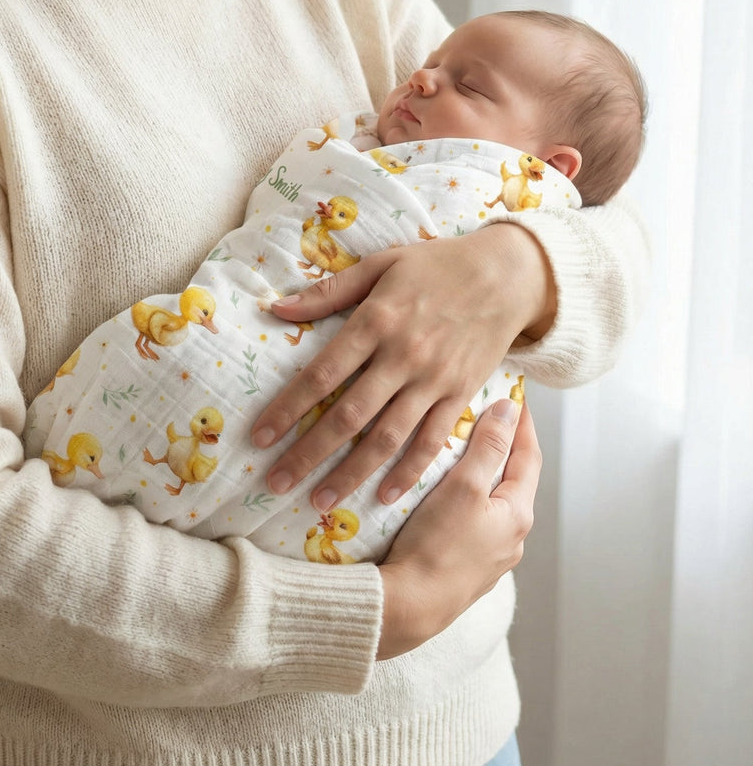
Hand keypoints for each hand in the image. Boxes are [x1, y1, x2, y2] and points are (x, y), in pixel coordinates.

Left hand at [251, 223, 552, 509]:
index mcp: (376, 321)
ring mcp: (434, 380)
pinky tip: (383, 495)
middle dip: (308, 454)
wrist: (506, 274)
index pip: (322, 374)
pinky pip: (432, 441)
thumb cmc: (435, 265)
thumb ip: (328, 291)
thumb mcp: (380, 264)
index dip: (288, 408)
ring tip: (319, 501)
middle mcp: (403, 356)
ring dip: (351, 473)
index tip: (260, 436)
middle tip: (276, 483)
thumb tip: (276, 307)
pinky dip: (408, 472)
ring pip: (387, 438)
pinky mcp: (460, 395)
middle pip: (349, 415)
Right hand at [376, 399, 539, 658]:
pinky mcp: (463, 570)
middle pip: (510, 482)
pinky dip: (461, 503)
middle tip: (482, 419)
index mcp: (517, 515)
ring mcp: (488, 558)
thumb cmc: (437, 544)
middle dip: (499, 449)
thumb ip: (487, 447)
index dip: (522, 425)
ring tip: (456, 455)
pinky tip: (439, 500)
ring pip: (488, 505)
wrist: (409, 606)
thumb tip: (509, 410)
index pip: (528, 457)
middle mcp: (511, 538)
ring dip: (478, 478)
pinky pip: (469, 525)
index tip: (515, 398)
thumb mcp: (464, 487)